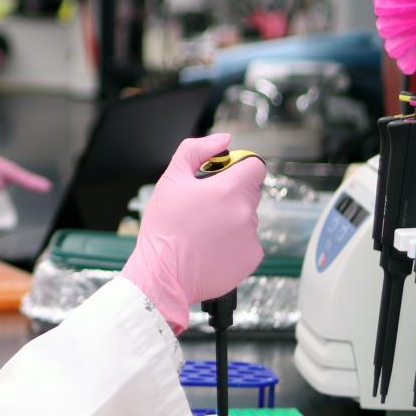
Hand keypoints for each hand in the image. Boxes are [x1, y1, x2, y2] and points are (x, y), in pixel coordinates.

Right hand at [121, 133, 265, 333]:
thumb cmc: (163, 230)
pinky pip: (247, 244)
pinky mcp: (251, 259)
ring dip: (231, 222)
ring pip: (247, 220)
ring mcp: (250, 237)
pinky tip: (210, 250)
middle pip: (249, 194)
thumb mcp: (170, 180)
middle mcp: (245, 212)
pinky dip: (233, 245)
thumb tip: (223, 140)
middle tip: (203, 211)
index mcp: (229, 190)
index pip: (254, 167)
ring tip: (203, 234)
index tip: (222, 178)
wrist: (162, 275)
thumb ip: (195, 151)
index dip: (238, 169)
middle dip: (230, 197)